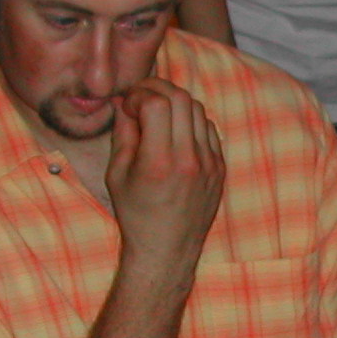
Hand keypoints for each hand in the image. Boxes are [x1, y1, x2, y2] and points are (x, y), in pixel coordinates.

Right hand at [107, 79, 225, 272]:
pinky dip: (190, 120)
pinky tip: (175, 130)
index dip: (138, 95)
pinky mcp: (219, 167)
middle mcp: (189, 159)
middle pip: (180, 98)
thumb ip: (123, 134)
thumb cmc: (136, 214)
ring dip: (175, 102)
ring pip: (197, 109)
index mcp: (159, 162)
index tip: (127, 105)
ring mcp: (209, 163)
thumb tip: (124, 103)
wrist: (167, 248)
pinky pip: (208, 128)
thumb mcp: (116, 174)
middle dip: (157, 89)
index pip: (156, 104)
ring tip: (156, 112)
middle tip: (141, 97)